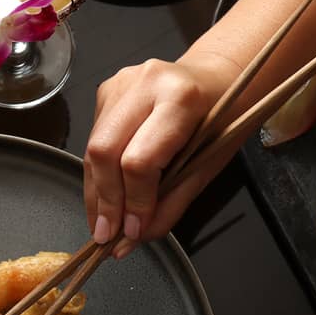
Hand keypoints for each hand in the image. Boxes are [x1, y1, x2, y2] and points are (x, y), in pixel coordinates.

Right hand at [84, 53, 237, 257]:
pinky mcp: (107, 90)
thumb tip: (135, 238)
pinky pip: (94, 139)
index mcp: (180, 99)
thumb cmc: (223, 118)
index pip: (139, 160)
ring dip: (95, 192)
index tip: (132, 232)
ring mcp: (121, 83)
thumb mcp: (209, 165)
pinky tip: (107, 193)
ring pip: (92, 147)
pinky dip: (98, 173)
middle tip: (105, 236)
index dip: (133, 201)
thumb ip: (172, 203)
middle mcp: (144, 83)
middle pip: (104, 151)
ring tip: (101, 224)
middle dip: (103, 200)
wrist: (218, 77)